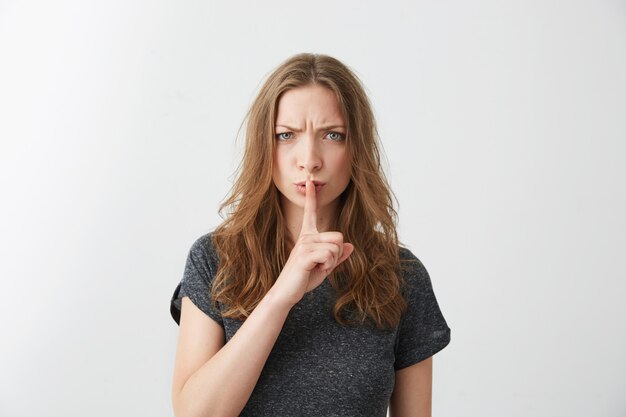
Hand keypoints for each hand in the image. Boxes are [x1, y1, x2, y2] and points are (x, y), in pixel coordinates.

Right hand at [271, 180, 353, 306]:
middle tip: (322, 264)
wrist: (286, 293)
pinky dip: (328, 265)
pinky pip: (330, 255)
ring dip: (332, 261)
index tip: (309, 182)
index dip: (311, 198)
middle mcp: (305, 237)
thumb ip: (337, 256)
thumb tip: (351, 246)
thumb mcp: (325, 267)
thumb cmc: (303, 279)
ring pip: (336, 247)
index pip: (310, 213)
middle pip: (338, 236)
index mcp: (308, 236)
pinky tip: (315, 269)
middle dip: (337, 253)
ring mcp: (304, 244)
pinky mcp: (304, 255)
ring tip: (316, 267)